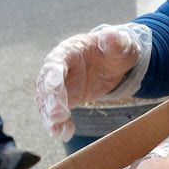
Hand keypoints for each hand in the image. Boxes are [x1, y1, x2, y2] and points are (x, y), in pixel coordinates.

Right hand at [34, 25, 149, 142]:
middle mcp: (58, 69)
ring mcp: (59, 85)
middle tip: (58, 115)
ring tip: (58, 130)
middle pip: (47, 85)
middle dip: (51, 100)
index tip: (52, 86)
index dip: (53, 75)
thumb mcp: (122, 45)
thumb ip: (116, 41)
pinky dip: (58, 124)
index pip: (56, 63)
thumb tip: (109, 35)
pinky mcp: (63, 100)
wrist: (115, 62)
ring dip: (50, 117)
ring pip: (46, 102)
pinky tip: (64, 133)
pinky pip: (55, 114)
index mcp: (68, 51)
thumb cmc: (116, 50)